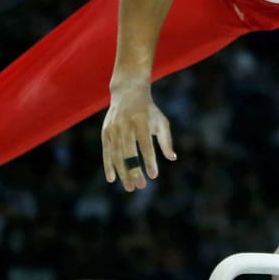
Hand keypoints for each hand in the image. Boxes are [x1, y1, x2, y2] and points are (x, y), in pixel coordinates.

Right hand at [101, 75, 175, 191]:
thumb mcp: (161, 121)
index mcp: (141, 120)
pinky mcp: (105, 131)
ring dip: (122, 172)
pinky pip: (106, 152)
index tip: (153, 176)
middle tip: (140, 186)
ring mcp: (113, 128)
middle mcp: (125, 124)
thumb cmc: (149, 111)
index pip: (145, 144)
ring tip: (130, 187)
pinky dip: (108, 166)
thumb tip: (172, 158)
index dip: (149, 161)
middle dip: (134, 170)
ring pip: (117, 154)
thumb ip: (166, 140)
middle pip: (129, 152)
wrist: (127, 92)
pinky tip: (112, 179)